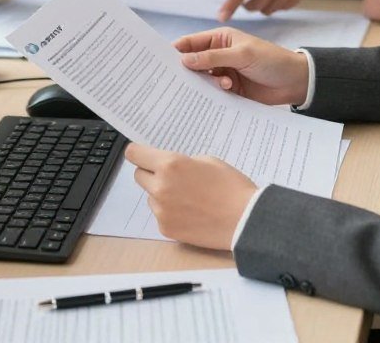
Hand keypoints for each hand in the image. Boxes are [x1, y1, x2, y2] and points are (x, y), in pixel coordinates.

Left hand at [126, 143, 256, 249]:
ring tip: (187, 197)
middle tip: (171, 176)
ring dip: (161, 193)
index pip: (135, 154)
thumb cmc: (230, 186)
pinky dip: (170, 211)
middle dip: (151, 173)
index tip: (141, 154)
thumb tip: (168, 166)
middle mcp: (161, 187)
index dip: (138, 152)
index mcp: (170, 165)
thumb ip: (182, 162)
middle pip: (139, 175)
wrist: (244, 220)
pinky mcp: (166, 228)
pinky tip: (190, 212)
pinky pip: (160, 214)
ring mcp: (162, 210)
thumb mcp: (207, 160)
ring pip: (150, 196)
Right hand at [175, 27, 309, 105]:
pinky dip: (214, 96)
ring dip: (206, 84)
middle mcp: (219, 56)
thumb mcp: (242, 54)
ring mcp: (224, 74)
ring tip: (224, 85)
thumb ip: (213, 57)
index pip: (191, 43)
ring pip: (203, 80)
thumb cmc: (271, 60)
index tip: (161, 63)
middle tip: (178, 82)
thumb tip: (185, 60)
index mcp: (220, 39)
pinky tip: (224, 94)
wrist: (295, 82)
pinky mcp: (230, 91)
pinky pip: (214, 94)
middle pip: (193, 64)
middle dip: (187, 71)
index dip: (176, 51)